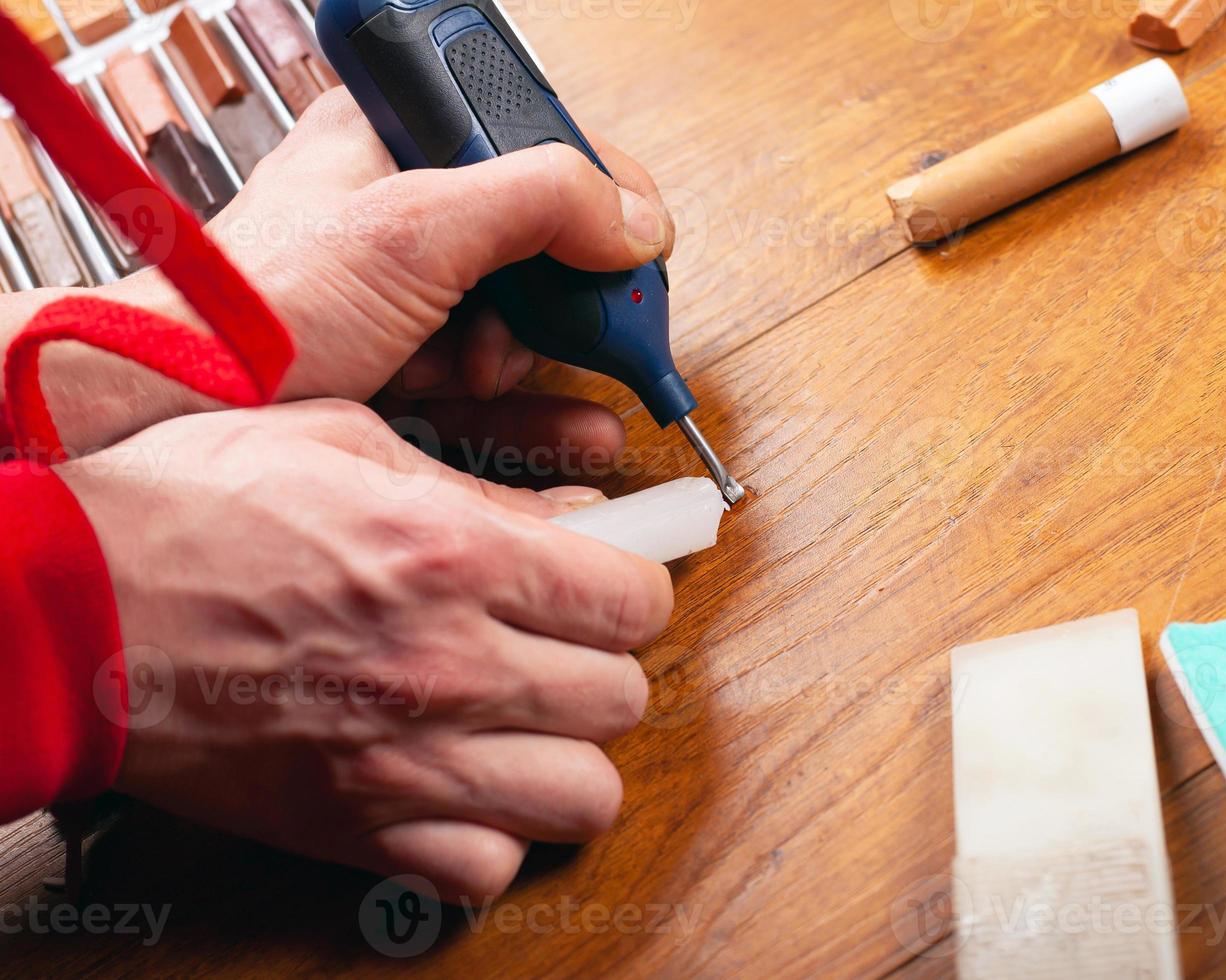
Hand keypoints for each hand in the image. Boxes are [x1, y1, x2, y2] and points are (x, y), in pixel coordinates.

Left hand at [27, 87, 673, 459]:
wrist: (183, 409)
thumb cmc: (261, 308)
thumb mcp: (414, 231)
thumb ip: (538, 204)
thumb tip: (638, 221)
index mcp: (402, 140)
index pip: (541, 146)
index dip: (602, 201)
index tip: (635, 255)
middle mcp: (410, 210)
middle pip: (542, 243)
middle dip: (565, 299)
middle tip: (594, 330)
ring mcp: (410, 292)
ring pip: (523, 319)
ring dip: (547, 359)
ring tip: (535, 380)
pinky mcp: (407, 362)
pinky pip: (496, 381)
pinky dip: (536, 409)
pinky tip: (578, 431)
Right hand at [57, 400, 672, 897]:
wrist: (63, 611)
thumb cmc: (183, 513)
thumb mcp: (345, 445)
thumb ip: (478, 488)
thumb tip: (577, 516)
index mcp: (452, 555)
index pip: (633, 599)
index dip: (633, 588)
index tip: (612, 584)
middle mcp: (446, 664)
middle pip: (623, 698)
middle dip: (604, 667)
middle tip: (564, 647)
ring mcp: (406, 759)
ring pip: (584, 796)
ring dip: (568, 757)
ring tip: (529, 722)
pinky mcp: (356, 830)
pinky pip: (486, 870)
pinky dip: (489, 837)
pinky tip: (462, 787)